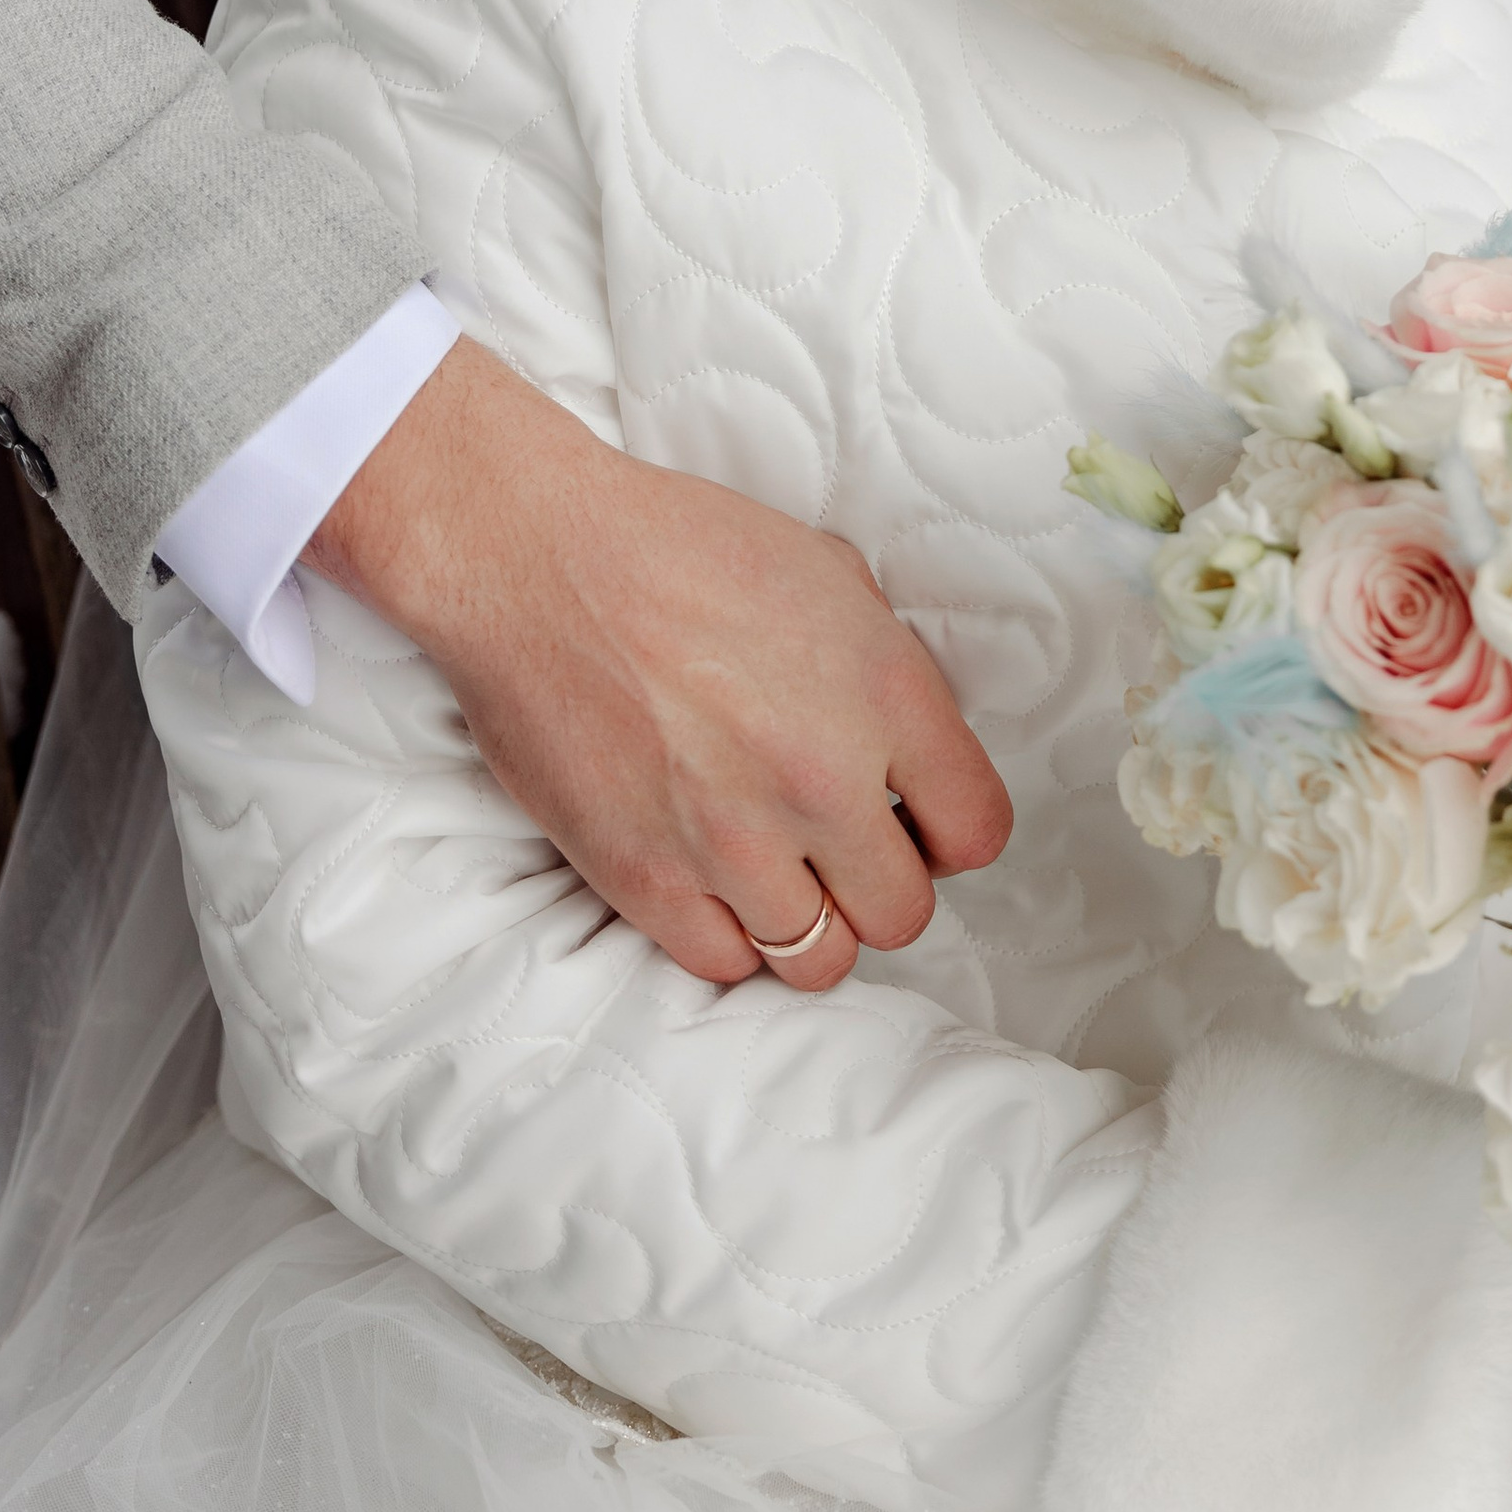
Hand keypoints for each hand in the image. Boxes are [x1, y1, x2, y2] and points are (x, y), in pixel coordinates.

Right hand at [303, 338, 1012, 991]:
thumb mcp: (826, 572)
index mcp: (882, 695)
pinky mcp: (647, 879)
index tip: (915, 817)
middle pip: (905, 914)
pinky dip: (727, 936)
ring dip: (807, 920)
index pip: (978, 830)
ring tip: (773, 868)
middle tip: (839, 844)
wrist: (533, 558)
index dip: (949, 830)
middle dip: (880, 883)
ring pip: (821, 960)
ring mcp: (733, 842)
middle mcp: (821, 781)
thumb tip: (907, 747)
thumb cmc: (675, 545)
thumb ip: (887, 671)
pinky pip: (724, 966)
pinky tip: (711, 880)